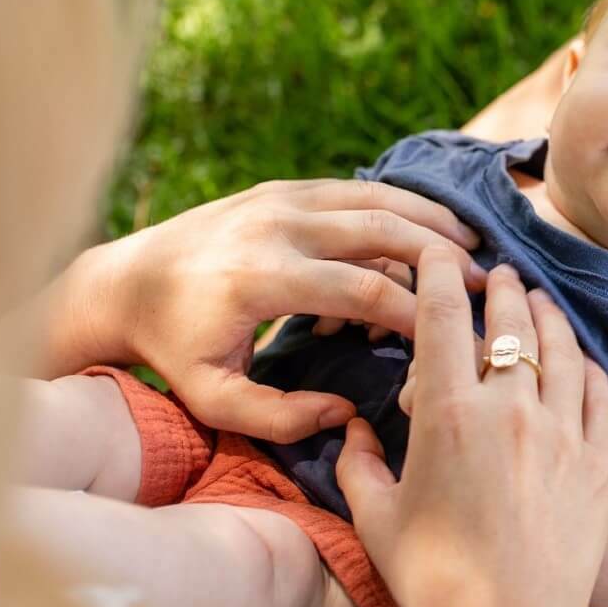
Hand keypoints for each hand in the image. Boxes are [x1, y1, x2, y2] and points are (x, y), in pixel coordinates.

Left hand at [53, 179, 485, 441]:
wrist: (124, 282)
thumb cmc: (173, 350)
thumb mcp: (214, 400)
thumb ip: (281, 419)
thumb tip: (346, 410)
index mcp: (261, 279)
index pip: (363, 288)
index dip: (417, 313)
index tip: (453, 336)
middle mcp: (275, 227)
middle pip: (382, 230)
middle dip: (440, 255)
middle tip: (482, 282)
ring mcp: (280, 198)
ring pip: (376, 199)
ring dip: (430, 221)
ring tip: (474, 247)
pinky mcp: (282, 187)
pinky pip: (356, 190)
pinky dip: (400, 207)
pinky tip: (432, 228)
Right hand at [337, 255, 607, 606]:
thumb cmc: (433, 579)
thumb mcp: (375, 517)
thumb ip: (357, 462)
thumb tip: (350, 427)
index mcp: (447, 413)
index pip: (444, 316)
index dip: (438, 273)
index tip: (437, 251)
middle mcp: (510, 408)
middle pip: (511, 320)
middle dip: (500, 286)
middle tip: (496, 271)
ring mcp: (563, 432)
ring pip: (561, 348)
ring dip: (547, 315)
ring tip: (538, 300)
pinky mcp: (600, 460)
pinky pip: (598, 393)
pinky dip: (586, 366)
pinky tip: (578, 360)